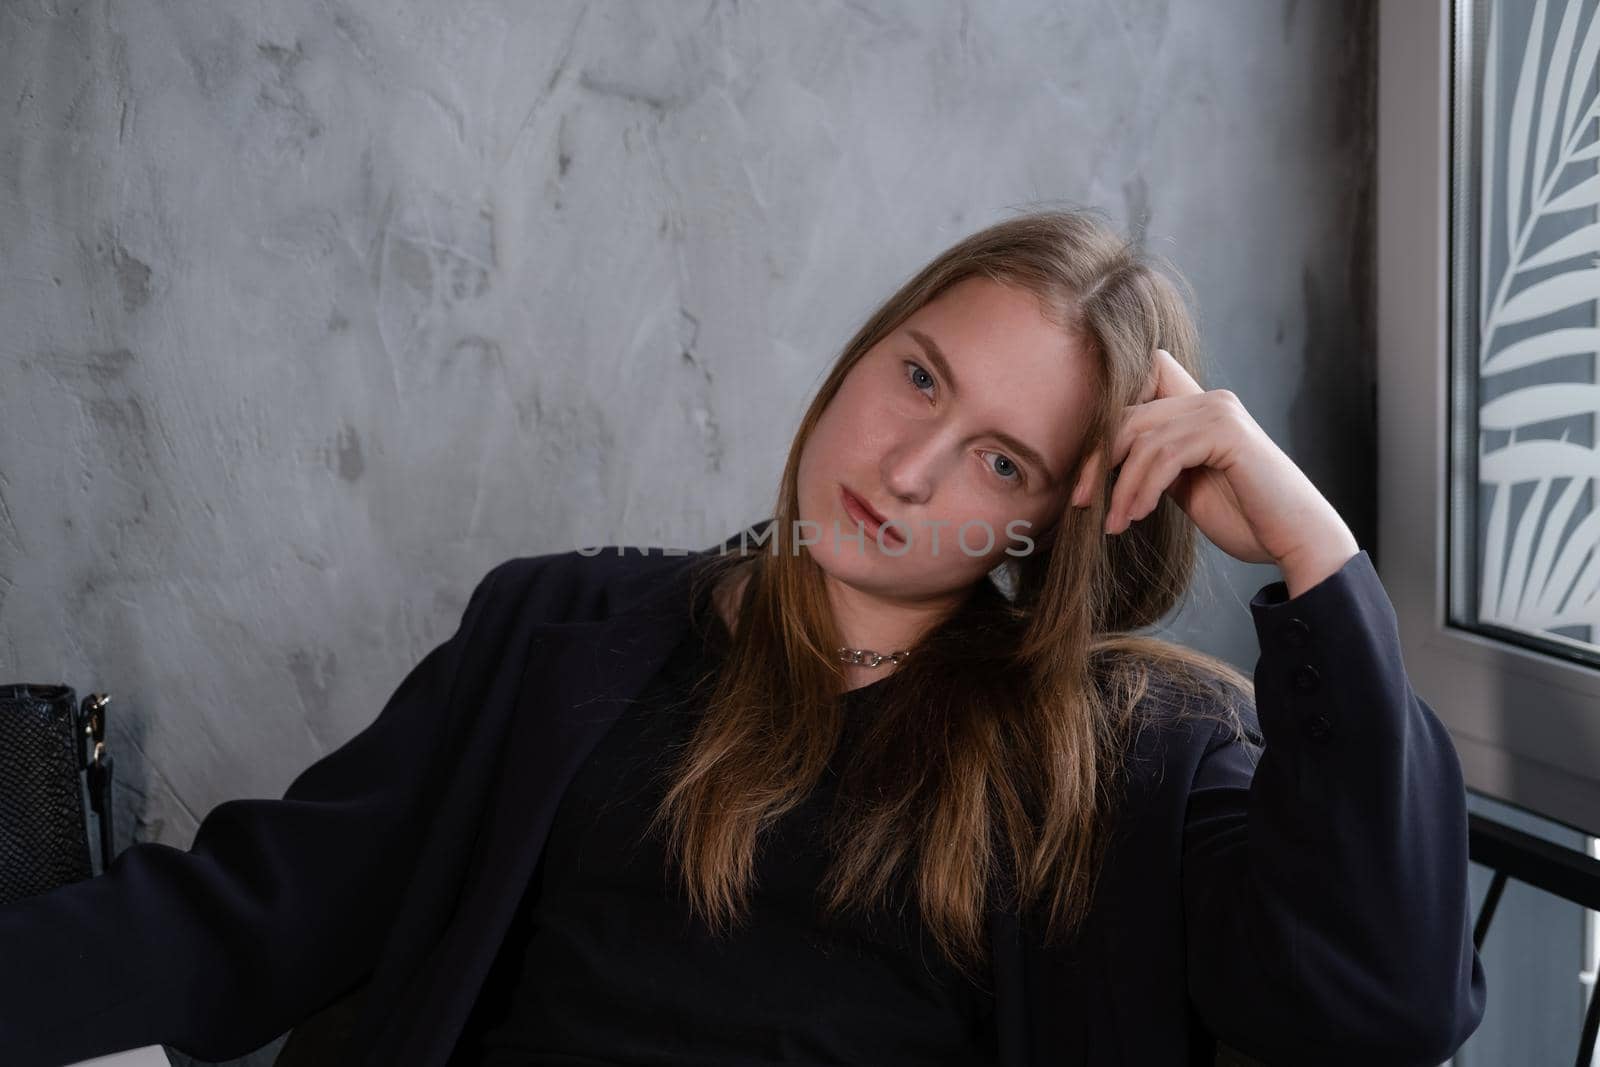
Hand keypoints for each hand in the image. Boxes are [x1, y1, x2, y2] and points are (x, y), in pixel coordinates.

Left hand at [1068, 349, 1358, 588]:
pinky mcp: (1227, 433)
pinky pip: (1164, 456)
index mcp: (1199, 407)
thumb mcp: (1186, 486)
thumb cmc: (1245, 519)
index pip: (1139, 383)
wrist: (1295, 542)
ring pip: (1141, 439)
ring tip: (1114, 523)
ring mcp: (1219, 412)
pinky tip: (1136, 516)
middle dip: (1097, 461)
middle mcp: (1209, 399)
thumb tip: (1101, 466)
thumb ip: (1155, 464)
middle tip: (1082, 502)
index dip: (1106, 414)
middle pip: (1127, 415)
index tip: (1089, 467)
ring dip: (1119, 487)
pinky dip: (1142, 488)